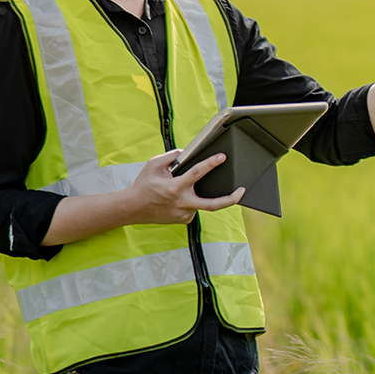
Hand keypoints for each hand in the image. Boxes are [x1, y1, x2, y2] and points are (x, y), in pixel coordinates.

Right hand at [124, 149, 243, 224]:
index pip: (197, 174)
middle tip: (242, 190)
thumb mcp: (153, 165)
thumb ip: (171, 156)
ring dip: (196, 193)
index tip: (222, 157)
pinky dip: (190, 200)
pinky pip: (194, 207)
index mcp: (175, 187)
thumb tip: (187, 153)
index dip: (211, 164)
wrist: (132, 208)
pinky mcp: (184, 220)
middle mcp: (182, 203)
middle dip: (231, 199)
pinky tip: (177, 199)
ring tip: (179, 190)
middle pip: (213, 204)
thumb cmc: (143, 185)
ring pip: (200, 201)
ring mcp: (184, 213)